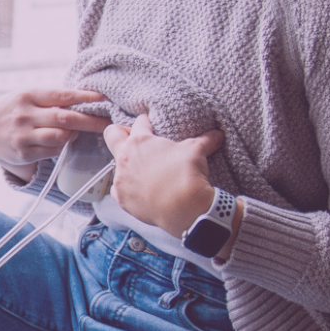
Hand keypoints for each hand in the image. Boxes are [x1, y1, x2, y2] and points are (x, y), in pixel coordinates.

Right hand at [0, 89, 113, 174]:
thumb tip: (85, 99)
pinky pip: (52, 151)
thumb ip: (50, 98)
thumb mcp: (26, 97)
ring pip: (61, 137)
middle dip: (91, 121)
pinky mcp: (23, 153)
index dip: (85, 97)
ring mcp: (23, 136)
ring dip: (75, 135)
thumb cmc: (12, 110)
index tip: (104, 98)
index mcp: (28, 95)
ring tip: (79, 132)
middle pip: (66, 118)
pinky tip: (63, 142)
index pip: (62, 95)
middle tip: (109, 123)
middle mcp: (24, 115)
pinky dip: (62, 146)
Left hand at [102, 116, 223, 237]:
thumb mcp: (196, 151)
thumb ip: (204, 140)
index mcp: (139, 142)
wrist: (184, 208)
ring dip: (128, 165)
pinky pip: (118, 189)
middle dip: (121, 133)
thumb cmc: (187, 174)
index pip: (139, 122)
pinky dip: (128, 188)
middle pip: (111, 134)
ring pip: (115, 165)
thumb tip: (217, 134)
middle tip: (134, 139)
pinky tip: (141, 190)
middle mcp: (124, 158)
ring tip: (145, 170)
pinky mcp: (121, 199)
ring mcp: (120, 179)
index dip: (147, 122)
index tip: (151, 124)